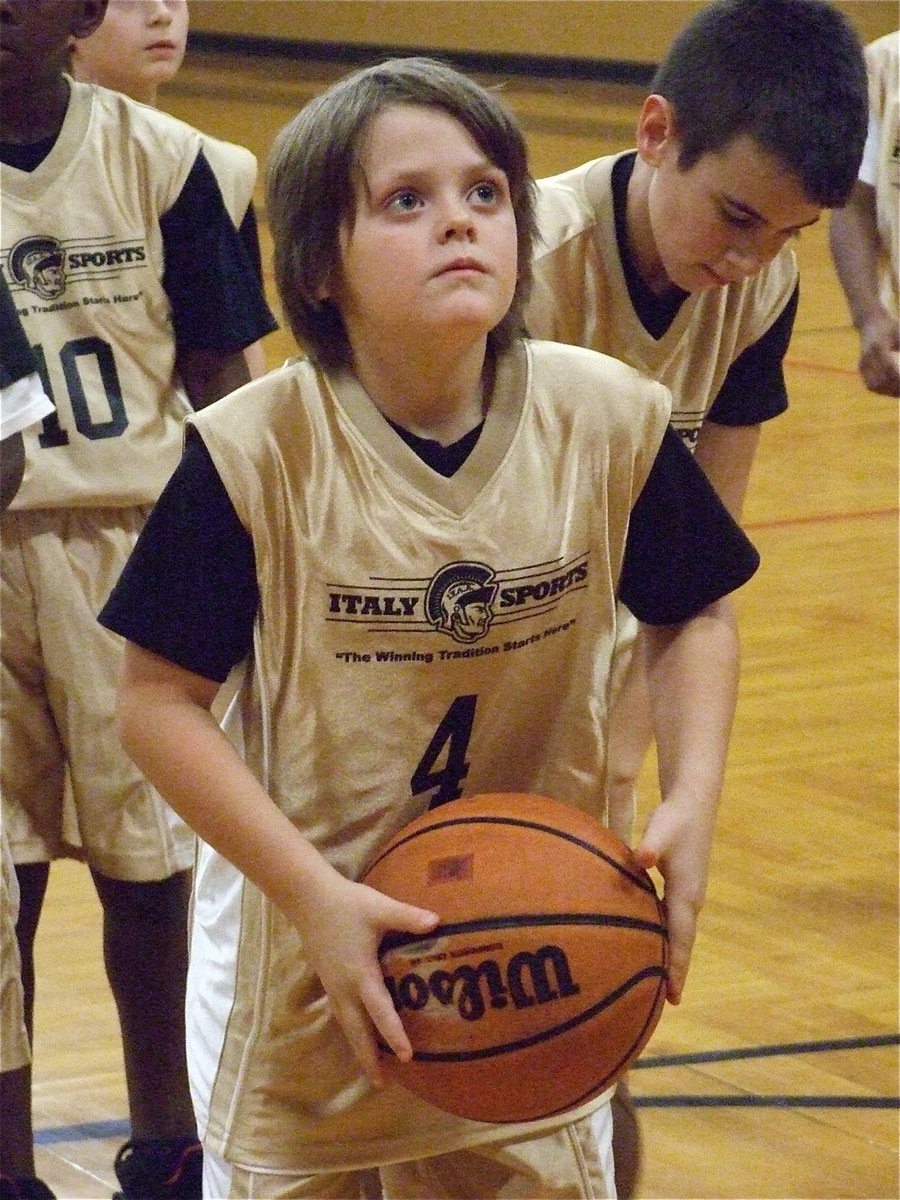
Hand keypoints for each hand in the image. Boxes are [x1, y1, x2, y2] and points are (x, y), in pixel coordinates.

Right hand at [295, 870, 438, 1084]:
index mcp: (360, 973)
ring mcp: (333, 986)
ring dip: (358, 1047)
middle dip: (368, 1057)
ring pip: (346, 1025)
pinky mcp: (328, 980)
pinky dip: (351, 1029)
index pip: (379, 1010)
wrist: (309, 898)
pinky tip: (358, 1032)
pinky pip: (341, 1013)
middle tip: (381, 1083)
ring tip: (371, 1070)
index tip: (406, 1056)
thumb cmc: (347, 904)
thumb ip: (408, 917)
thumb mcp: (380, 908)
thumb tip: (438, 922)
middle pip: (356, 1030)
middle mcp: (345, 987)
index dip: (393, 1033)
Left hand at [632, 795, 713, 1005]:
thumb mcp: (661, 830)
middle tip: (663, 1002)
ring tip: (657, 983)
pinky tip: (650, 945)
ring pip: (678, 933)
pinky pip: (673, 921)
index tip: (672, 996)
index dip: (676, 966)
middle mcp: (690, 900)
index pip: (681, 938)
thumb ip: (650, 846)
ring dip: (670, 957)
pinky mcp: (681, 887)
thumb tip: (640, 858)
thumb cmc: (675, 817)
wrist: (693, 802)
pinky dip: (665, 938)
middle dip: (674, 971)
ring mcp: (688, 894)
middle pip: (682, 943)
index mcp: (687, 894)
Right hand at [859, 309, 899, 396]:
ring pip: (874, 386)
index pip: (889, 368)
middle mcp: (867, 357)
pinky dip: (882, 391)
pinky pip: (871, 385)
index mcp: (877, 347)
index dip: (899, 379)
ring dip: (888, 392)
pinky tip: (892, 391)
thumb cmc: (890, 327)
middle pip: (881, 380)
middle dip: (895, 389)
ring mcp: (862, 363)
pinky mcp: (861, 368)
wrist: (870, 322)